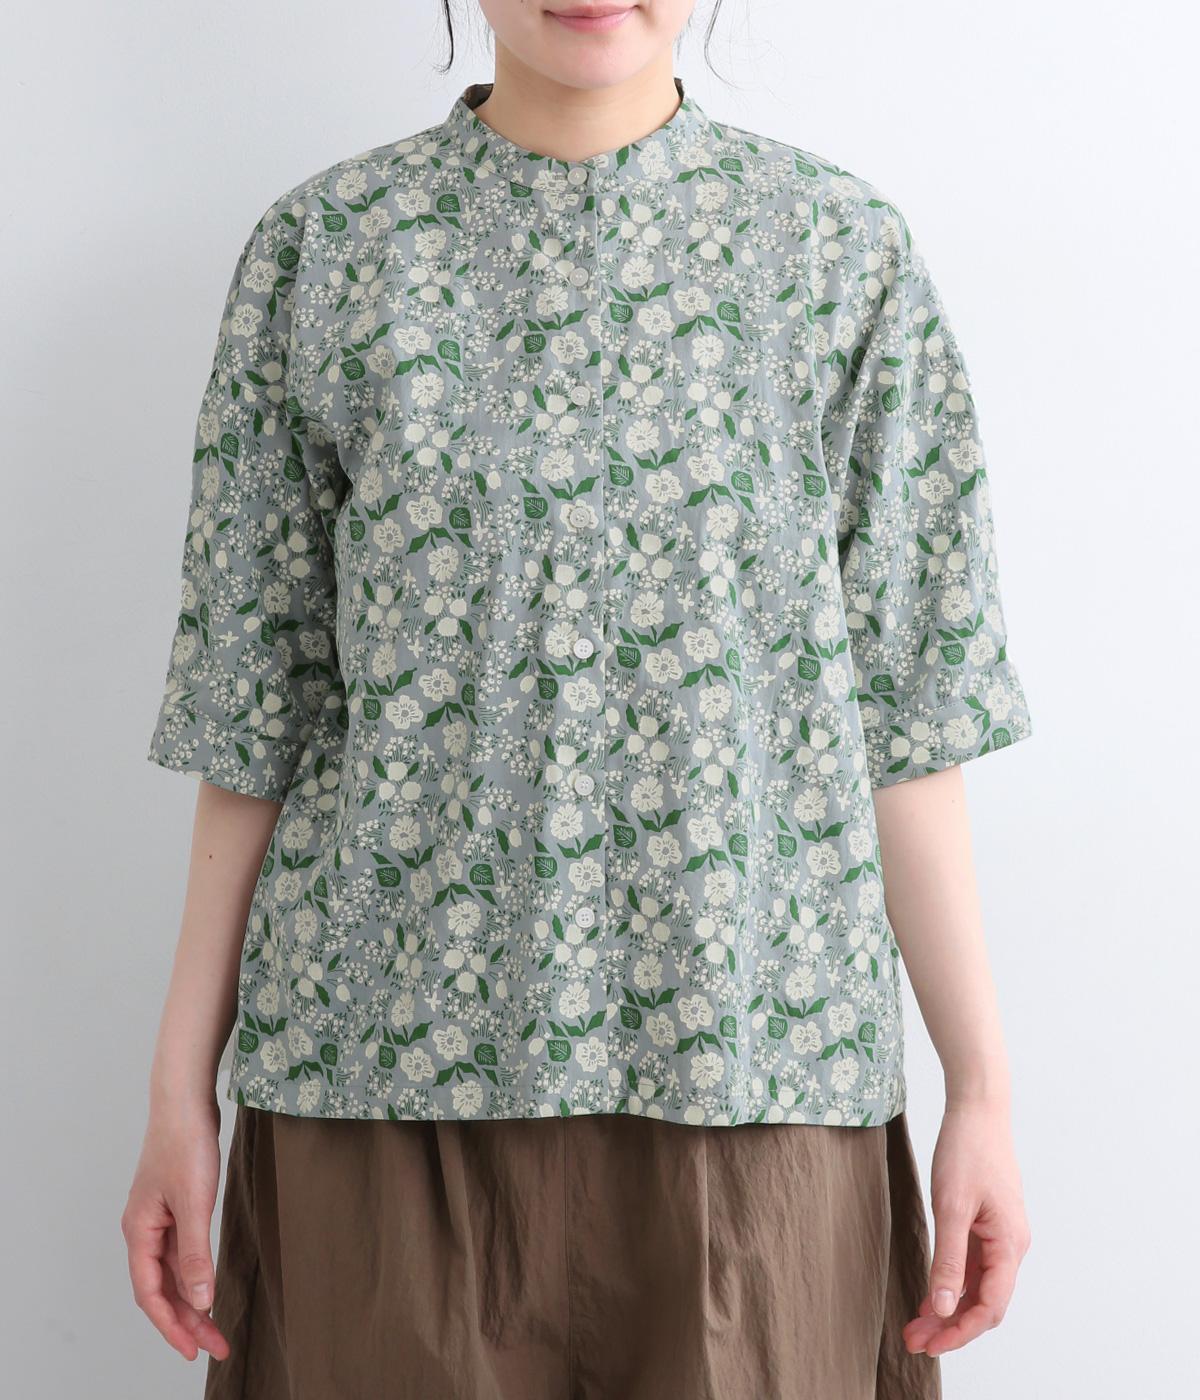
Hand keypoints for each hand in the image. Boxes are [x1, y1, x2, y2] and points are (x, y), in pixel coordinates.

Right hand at [121, 1093, 230, 1361]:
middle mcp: (144, 1230)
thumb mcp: (194, 1201)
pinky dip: (194, 1273)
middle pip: (161, 1288)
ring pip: (171, 1272)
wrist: (185, 1100)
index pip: (150, 1294)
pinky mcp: (175, 1206)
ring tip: (217, 1326)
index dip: (172, 1325)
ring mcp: (158, 1218)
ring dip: (192, 1299)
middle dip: (187, 1320)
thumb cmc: (185, 1143)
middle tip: (216, 1345)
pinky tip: (208, 1285)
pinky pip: (180, 1253)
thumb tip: (199, 1299)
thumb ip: (195, 1253)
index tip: (194, 1350)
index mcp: (139, 1232)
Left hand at [904, 1099, 1031, 1356]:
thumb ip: (949, 1260)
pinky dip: (951, 1284)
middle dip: (951, 1326)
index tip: (930, 1345)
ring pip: (977, 1286)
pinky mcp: (988, 1225)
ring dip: (949, 1308)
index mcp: (1010, 1245)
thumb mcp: (951, 1206)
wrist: (977, 1109)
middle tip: (914, 1340)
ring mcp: (1001, 1236)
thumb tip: (945, 1308)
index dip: (961, 1332)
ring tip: (915, 1325)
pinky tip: (929, 1296)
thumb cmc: (967, 1150)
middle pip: (985, 1302)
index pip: (990, 1307)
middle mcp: (1011, 1246)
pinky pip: (973, 1266)